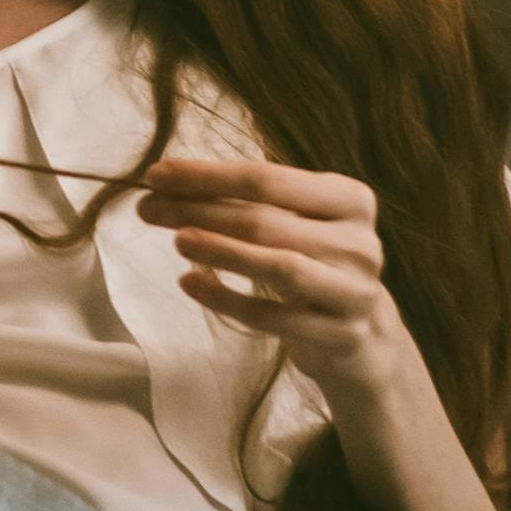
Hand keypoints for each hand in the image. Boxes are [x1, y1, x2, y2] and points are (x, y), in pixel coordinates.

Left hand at [137, 153, 407, 394]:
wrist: (363, 334)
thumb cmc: (312, 262)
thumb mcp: (295, 223)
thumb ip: (247, 201)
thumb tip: (165, 180)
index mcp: (350, 200)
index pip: (268, 179)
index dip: (207, 175)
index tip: (156, 174)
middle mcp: (360, 243)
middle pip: (267, 222)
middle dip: (199, 211)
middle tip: (147, 208)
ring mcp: (355, 292)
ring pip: (280, 267)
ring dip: (221, 251)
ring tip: (175, 240)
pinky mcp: (342, 336)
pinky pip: (276, 318)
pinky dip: (228, 300)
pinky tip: (190, 284)